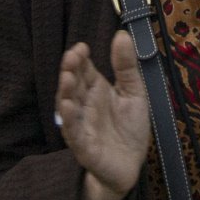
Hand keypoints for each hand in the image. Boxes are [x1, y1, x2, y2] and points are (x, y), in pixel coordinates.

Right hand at [58, 33, 152, 199]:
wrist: (132, 165)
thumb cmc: (129, 129)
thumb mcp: (134, 92)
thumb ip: (126, 66)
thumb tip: (121, 34)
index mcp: (96, 91)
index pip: (83, 70)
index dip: (80, 59)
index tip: (81, 47)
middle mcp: (85, 106)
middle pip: (73, 85)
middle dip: (70, 71)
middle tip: (71, 57)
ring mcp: (82, 125)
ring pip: (68, 107)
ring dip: (65, 92)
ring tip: (66, 77)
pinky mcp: (84, 146)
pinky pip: (73, 133)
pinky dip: (69, 121)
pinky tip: (67, 108)